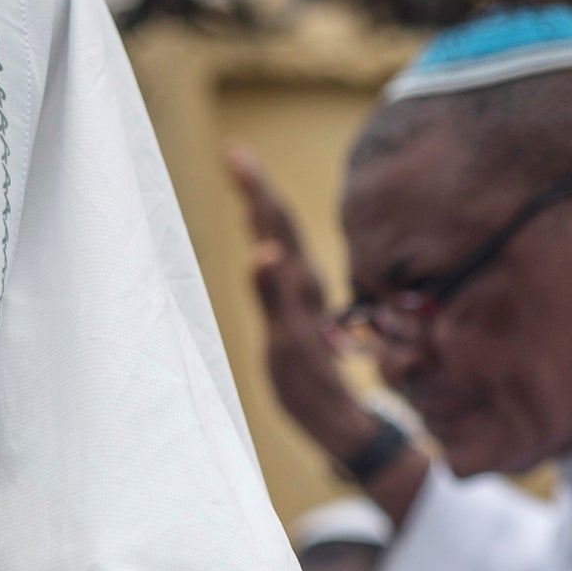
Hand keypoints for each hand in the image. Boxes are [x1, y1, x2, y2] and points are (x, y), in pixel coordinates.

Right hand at [227, 147, 371, 450]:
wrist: (337, 418)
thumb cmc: (310, 389)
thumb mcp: (288, 345)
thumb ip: (275, 297)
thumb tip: (264, 248)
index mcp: (300, 283)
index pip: (275, 222)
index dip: (255, 187)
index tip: (235, 152)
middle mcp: (304, 282)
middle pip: (280, 221)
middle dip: (257, 187)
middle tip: (235, 155)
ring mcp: (302, 295)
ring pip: (282, 238)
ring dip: (262, 207)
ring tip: (244, 184)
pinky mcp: (299, 309)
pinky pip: (280, 261)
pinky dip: (266, 238)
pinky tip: (261, 237)